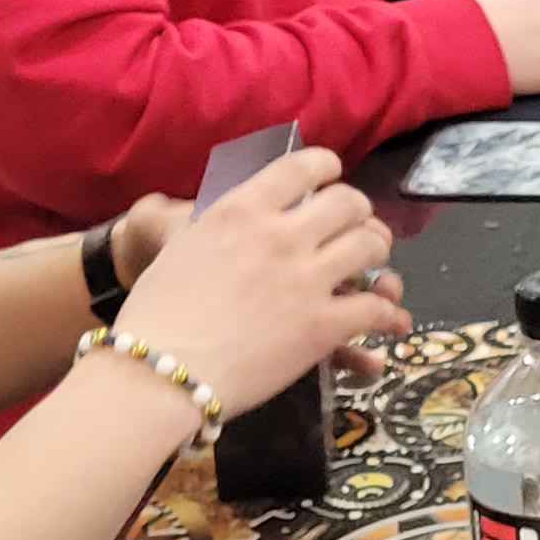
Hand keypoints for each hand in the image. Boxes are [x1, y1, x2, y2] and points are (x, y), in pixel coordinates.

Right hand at [109, 147, 406, 413]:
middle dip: (360, 212)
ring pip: (370, 246)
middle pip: (348, 202)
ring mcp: (306, 278)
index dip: (326, 166)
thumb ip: (219, 228)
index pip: (301, 166)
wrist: (161, 373)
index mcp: (241, 211)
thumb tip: (238, 221)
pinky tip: (383, 318)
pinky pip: (373, 307)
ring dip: (378, 253)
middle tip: (358, 226)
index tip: (332, 174)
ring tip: (376, 266)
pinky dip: (384, 312)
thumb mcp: (182, 249)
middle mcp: (280, 235)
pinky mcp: (323, 324)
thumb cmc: (155, 315)